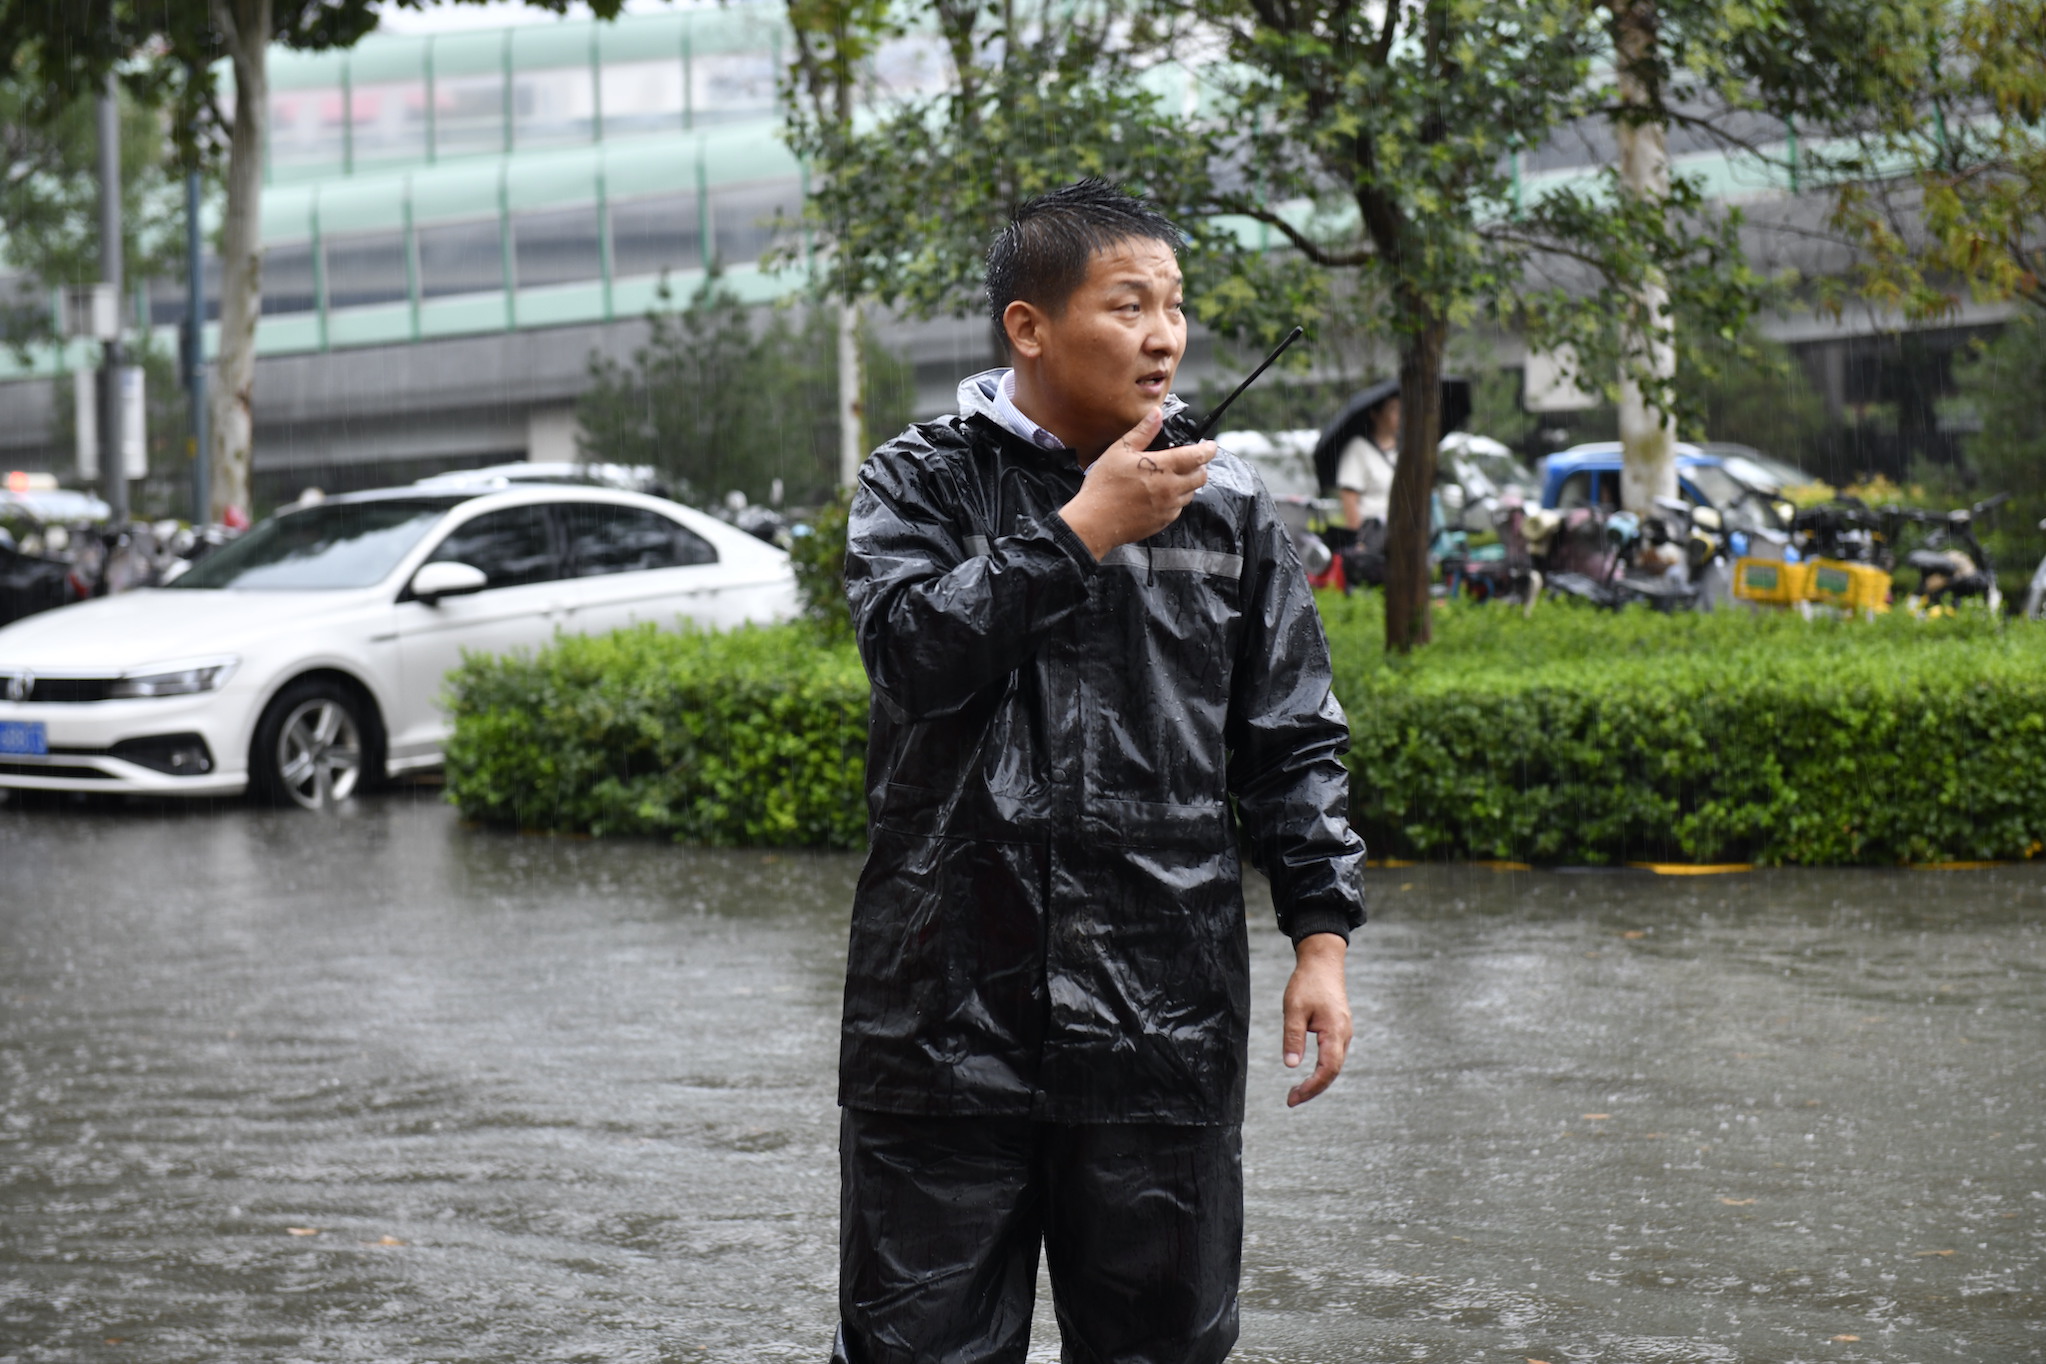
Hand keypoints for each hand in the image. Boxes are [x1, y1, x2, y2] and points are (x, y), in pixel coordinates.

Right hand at [1057, 409, 1214, 560]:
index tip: (1211, 446)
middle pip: (1201, 476)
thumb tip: (1157, 414)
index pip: (1198, 456)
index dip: (1209, 449)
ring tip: (1173, 477)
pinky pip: (1179, 508)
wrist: (1095, 522)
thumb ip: (1143, 432)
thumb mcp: (1120, 451)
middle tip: (1191, 460)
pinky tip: (1161, 494)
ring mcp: (1169, 507)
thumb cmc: (1104, 485)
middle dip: (1201, 466)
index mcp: (1163, 467)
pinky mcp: (1163, 521)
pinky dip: (1176, 499)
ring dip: (1188, 483)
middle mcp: (1171, 488)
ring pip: (1191, 493)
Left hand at [1282, 933, 1350, 1107]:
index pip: (1328, 1069)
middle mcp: (1344, 1035)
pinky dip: (1322, 1069)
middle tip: (1291, 1100)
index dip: (1312, 1087)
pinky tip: (1308, 1074)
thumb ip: (1293, 1037)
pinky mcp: (1339, 1029)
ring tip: (1296, 1092)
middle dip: (1313, 1089)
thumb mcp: (1294, 1009)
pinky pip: (1333, 1056)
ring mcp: (1344, 1032)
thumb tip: (1291, 1066)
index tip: (1293, 1098)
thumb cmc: (1307, 983)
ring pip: (1334, 1065)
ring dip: (1317, 1081)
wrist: (1323, 962)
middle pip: (1333, 1071)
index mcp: (1335, 1031)